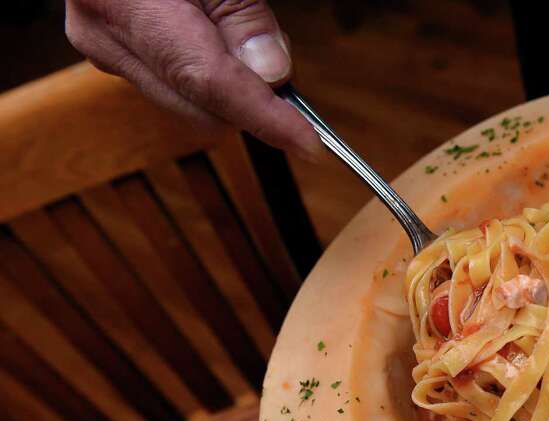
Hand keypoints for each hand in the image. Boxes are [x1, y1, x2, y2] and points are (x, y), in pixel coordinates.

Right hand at [65, 0, 320, 157]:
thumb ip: (242, 16)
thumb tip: (273, 73)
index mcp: (125, 4)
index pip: (208, 82)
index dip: (264, 117)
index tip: (308, 142)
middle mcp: (106, 36)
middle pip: (201, 107)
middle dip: (248, 97)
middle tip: (270, 53)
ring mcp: (104, 50)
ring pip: (189, 104)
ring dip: (226, 86)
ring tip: (228, 29)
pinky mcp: (112, 55)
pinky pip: (172, 87)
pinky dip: (202, 76)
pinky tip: (209, 39)